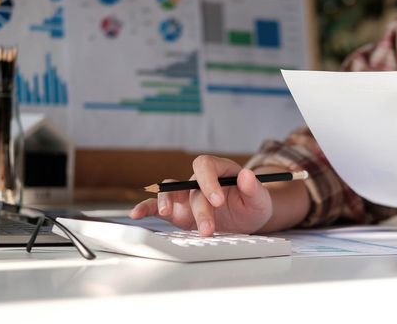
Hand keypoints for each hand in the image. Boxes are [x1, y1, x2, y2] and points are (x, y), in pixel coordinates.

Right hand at [129, 155, 272, 235]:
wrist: (248, 219)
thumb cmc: (254, 205)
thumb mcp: (260, 200)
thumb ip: (254, 188)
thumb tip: (246, 174)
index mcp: (220, 170)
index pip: (206, 165)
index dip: (208, 180)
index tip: (217, 200)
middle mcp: (200, 181)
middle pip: (191, 187)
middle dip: (199, 209)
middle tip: (209, 230)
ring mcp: (187, 195)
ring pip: (171, 191)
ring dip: (167, 203)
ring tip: (169, 214)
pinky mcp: (179, 211)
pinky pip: (158, 206)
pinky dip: (146, 208)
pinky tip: (136, 214)